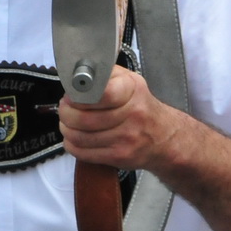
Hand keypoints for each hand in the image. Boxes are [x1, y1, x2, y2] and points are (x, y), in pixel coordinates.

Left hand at [58, 67, 180, 172]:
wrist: (164, 137)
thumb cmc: (141, 106)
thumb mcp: (130, 81)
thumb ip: (105, 74)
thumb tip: (77, 75)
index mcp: (132, 91)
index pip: (101, 93)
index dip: (79, 95)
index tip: (72, 94)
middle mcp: (133, 115)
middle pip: (84, 118)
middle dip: (66, 112)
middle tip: (65, 107)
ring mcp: (126, 138)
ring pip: (80, 136)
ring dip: (66, 128)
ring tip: (67, 122)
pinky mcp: (119, 157)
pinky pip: (83, 152)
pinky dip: (72, 144)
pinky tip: (74, 137)